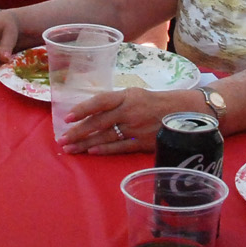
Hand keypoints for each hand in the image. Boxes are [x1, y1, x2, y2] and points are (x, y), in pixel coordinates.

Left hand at [59, 88, 196, 153]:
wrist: (184, 113)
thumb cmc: (154, 102)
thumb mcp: (135, 94)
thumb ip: (114, 101)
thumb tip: (91, 111)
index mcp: (126, 96)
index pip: (100, 101)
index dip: (82, 109)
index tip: (67, 117)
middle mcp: (129, 111)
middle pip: (99, 122)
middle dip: (78, 132)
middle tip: (62, 139)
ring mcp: (135, 128)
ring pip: (105, 137)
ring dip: (86, 144)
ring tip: (70, 149)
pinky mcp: (142, 142)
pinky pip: (119, 147)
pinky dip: (104, 150)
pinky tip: (91, 152)